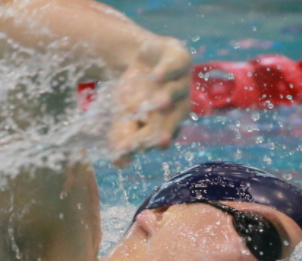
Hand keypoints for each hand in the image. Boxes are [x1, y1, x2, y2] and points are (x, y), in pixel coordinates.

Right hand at [108, 36, 191, 166]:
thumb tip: (120, 162)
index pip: (157, 139)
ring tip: (158, 104)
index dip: (142, 144)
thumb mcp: (124, 114)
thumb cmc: (136, 92)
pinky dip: (166, 71)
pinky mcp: (179, 60)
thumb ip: (122, 135)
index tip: (123, 150)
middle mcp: (178, 108)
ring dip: (166, 99)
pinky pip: (175, 66)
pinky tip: (156, 77)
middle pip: (170, 121)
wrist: (146, 58)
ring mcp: (181, 84)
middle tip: (156, 140)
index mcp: (167, 127)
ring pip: (175, 93)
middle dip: (162, 129)